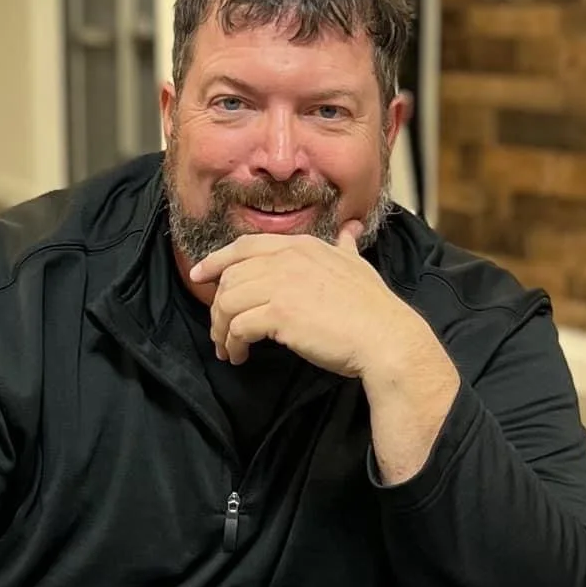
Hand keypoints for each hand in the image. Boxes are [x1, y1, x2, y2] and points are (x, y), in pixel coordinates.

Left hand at [188, 221, 411, 378]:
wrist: (385, 337)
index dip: (217, 260)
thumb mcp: (358, 265)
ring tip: (228, 349)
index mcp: (302, 245)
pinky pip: (238, 327)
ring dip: (221, 329)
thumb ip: (346, 247)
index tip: (200, 274)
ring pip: (228, 302)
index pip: (245, 246)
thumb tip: (351, 231)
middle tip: (220, 332)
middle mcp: (288, 258)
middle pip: (231, 277)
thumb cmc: (374, 308)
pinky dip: (233, 343)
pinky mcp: (279, 314)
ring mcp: (282, 284)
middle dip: (218, 307)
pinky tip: (240, 356)